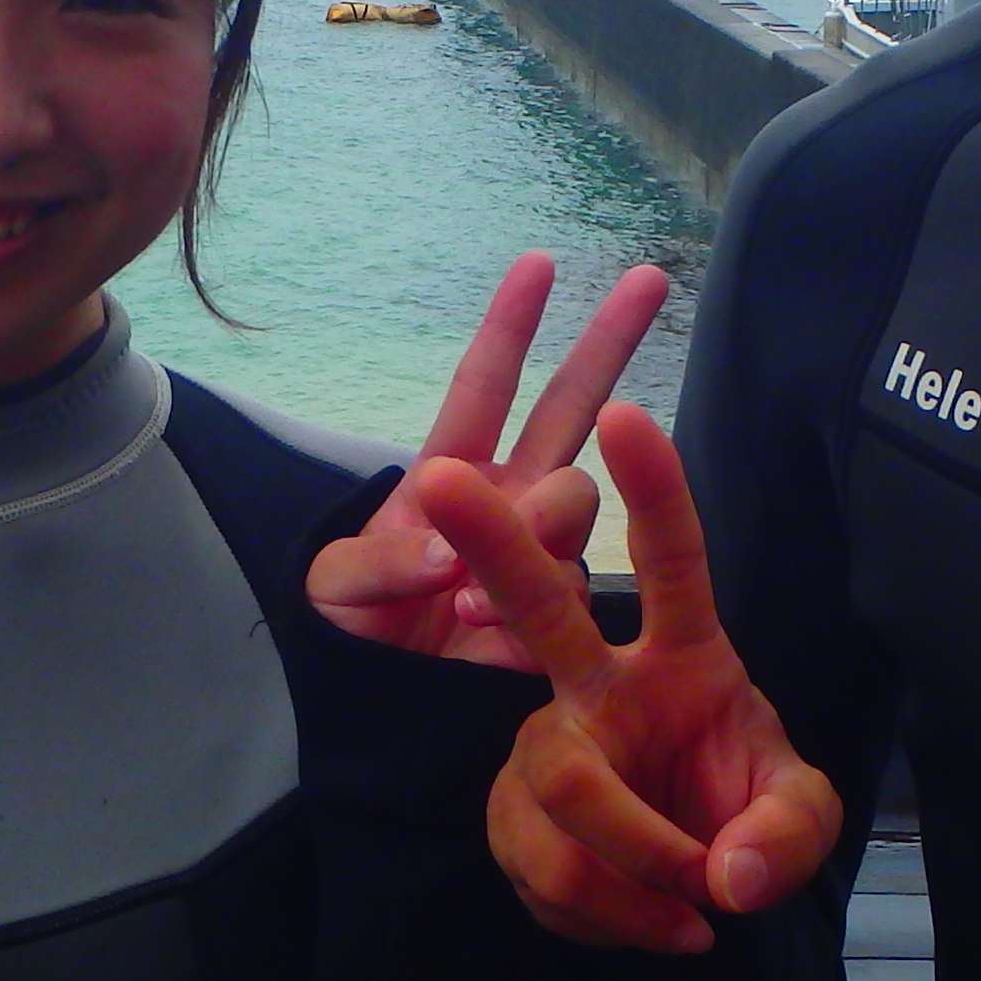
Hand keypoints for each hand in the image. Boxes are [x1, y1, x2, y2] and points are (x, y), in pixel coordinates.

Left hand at [305, 251, 669, 665]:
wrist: (375, 716)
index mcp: (450, 476)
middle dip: (608, 341)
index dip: (510, 325)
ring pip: (576, 501)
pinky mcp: (559, 614)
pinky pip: (569, 586)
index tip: (538, 264)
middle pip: (571, 407)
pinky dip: (523, 601)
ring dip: (530, 530)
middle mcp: (507, 502)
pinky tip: (478, 627)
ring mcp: (539, 553)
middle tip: (647, 278)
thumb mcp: (333, 590)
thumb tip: (450, 555)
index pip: (485, 385)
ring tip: (464, 599)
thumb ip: (382, 564)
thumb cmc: (348, 636)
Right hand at [421, 403, 838, 955]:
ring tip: (695, 915)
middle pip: (540, 611)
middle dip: (493, 543)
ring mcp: (547, 744)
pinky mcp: (511, 813)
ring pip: (560, 787)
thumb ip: (785, 835)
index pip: (672, 563)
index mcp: (684, 654)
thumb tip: (724, 874)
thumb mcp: (799, 820)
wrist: (698, 893)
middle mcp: (599, 684)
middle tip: (442, 474)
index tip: (629, 415)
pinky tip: (653, 927)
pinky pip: (544, 866)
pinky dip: (612, 917)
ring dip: (636, 867)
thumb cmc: (746, 816)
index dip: (654, 492)